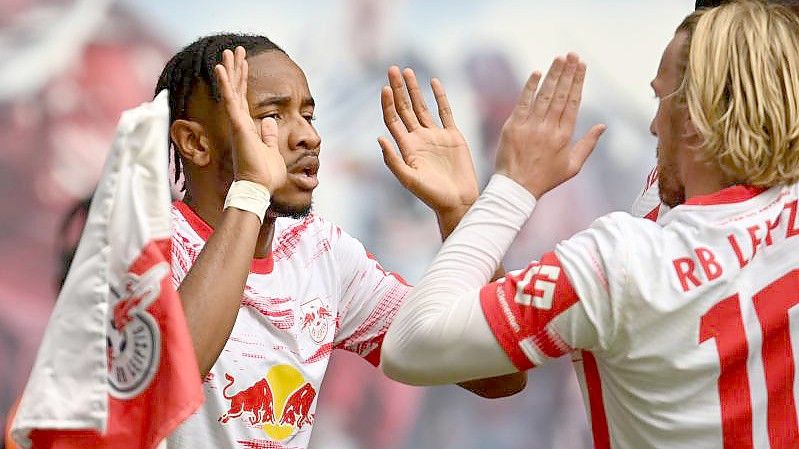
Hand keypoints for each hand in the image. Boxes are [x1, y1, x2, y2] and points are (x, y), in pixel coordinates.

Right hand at [214, 46, 286, 192]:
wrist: (259, 188)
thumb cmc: (265, 175)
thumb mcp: (271, 150)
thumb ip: (268, 135)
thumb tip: (270, 121)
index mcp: (248, 128)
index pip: (244, 98)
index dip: (243, 80)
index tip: (244, 62)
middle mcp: (240, 123)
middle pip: (237, 90)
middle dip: (237, 69)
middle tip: (235, 49)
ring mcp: (237, 123)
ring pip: (232, 91)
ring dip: (230, 70)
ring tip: (229, 51)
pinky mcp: (238, 126)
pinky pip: (230, 101)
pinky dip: (226, 84)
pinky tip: (221, 68)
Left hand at [378, 66, 478, 213]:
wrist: (457, 201)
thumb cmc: (432, 195)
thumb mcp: (409, 179)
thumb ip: (393, 159)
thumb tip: (379, 138)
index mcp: (406, 147)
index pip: (393, 119)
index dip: (388, 103)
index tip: (385, 87)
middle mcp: (418, 138)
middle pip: (405, 108)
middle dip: (397, 89)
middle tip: (392, 68)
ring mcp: (435, 136)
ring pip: (422, 107)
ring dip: (414, 89)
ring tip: (407, 71)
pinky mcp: (452, 136)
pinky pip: (445, 111)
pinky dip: (440, 96)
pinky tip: (434, 82)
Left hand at [495, 53, 605, 197]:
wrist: (517, 188)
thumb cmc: (545, 178)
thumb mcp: (573, 166)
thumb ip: (588, 144)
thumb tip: (603, 126)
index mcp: (564, 136)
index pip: (573, 102)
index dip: (578, 82)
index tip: (582, 66)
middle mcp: (549, 128)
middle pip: (561, 95)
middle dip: (568, 73)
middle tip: (573, 55)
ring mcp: (530, 126)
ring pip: (544, 96)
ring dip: (553, 75)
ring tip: (560, 58)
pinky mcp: (513, 127)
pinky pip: (523, 103)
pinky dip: (530, 88)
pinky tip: (537, 73)